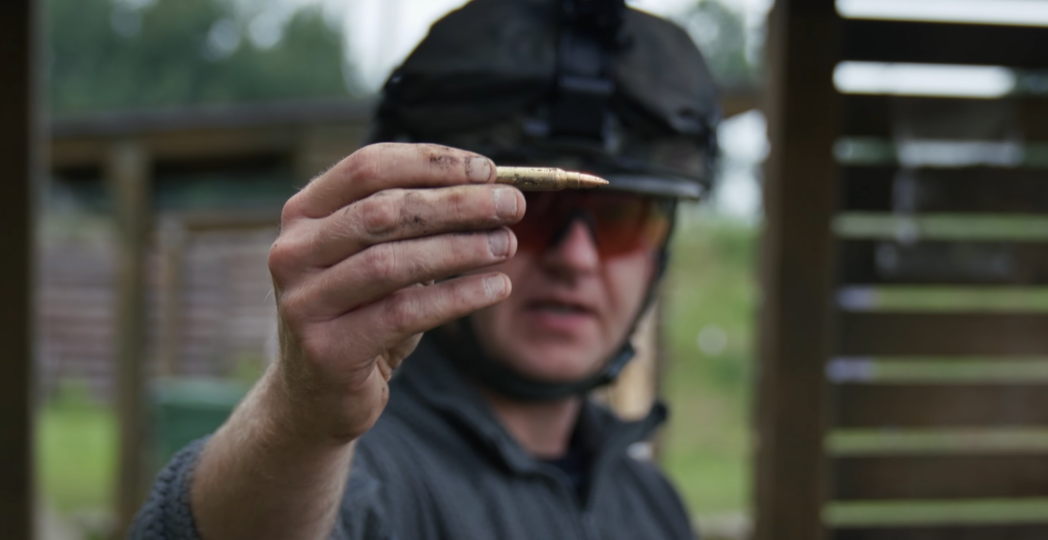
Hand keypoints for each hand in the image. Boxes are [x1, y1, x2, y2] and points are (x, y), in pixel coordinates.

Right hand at [267, 143, 523, 443]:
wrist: (319, 394)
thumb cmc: (363, 311)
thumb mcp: (382, 256)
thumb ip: (420, 221)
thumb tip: (495, 190)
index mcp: (304, 214)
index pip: (368, 167)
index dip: (431, 163)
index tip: (487, 170)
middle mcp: (292, 252)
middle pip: (382, 211)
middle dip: (455, 203)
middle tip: (510, 205)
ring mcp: (304, 302)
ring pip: (391, 263)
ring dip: (459, 249)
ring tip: (505, 244)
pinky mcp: (327, 350)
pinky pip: (403, 314)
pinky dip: (457, 297)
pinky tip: (495, 287)